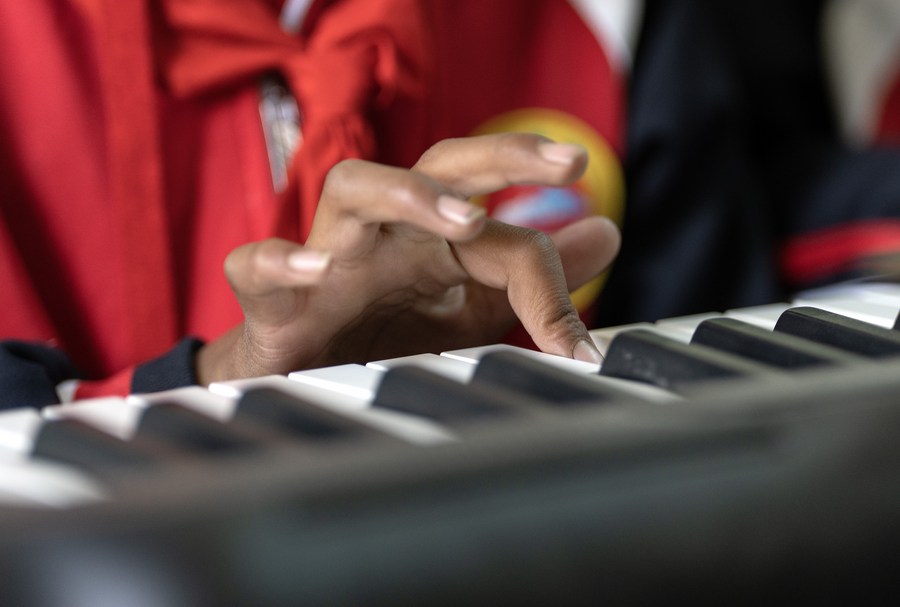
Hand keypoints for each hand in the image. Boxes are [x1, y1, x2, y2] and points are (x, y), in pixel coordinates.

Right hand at [196, 133, 620, 383]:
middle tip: (567, 163)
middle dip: (501, 156)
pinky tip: (319, 272)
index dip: (547, 276)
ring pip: (352, 186)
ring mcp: (327, 258)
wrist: (295, 386)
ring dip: (409, 194)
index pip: (502, 230)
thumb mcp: (469, 312)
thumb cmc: (380, 338)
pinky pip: (256, 264)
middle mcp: (386, 235)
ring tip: (466, 220)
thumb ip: (529, 278)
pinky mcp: (271, 301)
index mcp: (433, 240)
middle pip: (437, 163)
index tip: (577, 345)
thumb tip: (606, 230)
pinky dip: (283, 261)